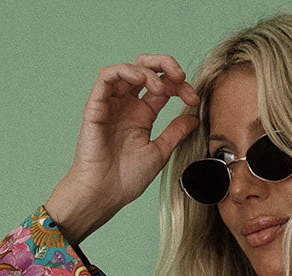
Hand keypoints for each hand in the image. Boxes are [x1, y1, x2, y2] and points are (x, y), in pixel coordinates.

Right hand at [46, 53, 200, 241]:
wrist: (103, 194)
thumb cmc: (126, 179)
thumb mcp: (159, 152)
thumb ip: (175, 133)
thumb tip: (194, 118)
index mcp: (141, 115)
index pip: (162, 87)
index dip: (180, 87)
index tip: (194, 100)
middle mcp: (126, 105)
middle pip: (145, 69)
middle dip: (165, 65)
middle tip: (181, 76)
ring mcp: (111, 104)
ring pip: (128, 68)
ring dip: (148, 70)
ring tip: (161, 86)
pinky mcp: (96, 105)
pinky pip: (107, 76)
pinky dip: (125, 71)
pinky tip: (141, 81)